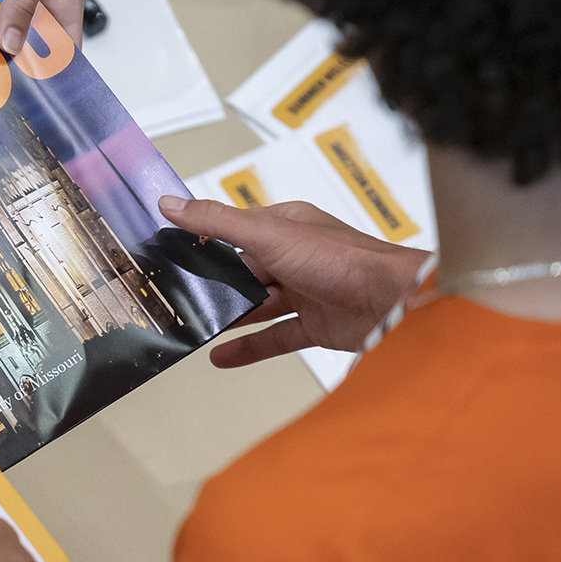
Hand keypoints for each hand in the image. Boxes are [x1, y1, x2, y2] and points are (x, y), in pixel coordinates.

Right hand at [157, 196, 428, 363]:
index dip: (203, 240)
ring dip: (228, 317)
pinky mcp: (316, 326)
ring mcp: (305, 292)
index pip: (235, 230)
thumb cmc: (337, 259)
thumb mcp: (268, 234)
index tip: (168, 252)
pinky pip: (275, 337)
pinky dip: (248, 348)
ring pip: (258, 306)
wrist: (392, 302)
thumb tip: (170, 204)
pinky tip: (219, 357)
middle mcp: (294, 257)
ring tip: (189, 328)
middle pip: (244, 271)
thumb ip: (218, 222)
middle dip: (213, 285)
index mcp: (284, 225)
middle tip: (172, 298)